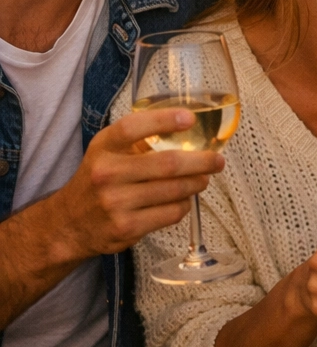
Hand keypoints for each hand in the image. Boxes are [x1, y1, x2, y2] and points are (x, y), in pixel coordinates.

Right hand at [52, 108, 224, 259]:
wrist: (69, 224)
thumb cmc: (99, 180)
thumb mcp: (107, 152)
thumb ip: (139, 140)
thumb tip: (190, 128)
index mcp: (103, 148)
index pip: (133, 128)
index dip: (164, 120)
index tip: (190, 118)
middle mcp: (107, 174)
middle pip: (167, 164)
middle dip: (201, 162)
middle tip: (217, 160)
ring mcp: (116, 203)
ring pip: (175, 191)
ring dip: (196, 184)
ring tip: (203, 179)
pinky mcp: (126, 228)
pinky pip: (171, 213)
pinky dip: (184, 205)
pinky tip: (182, 200)